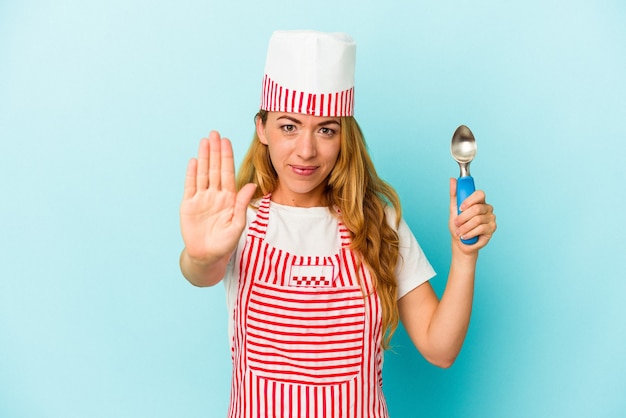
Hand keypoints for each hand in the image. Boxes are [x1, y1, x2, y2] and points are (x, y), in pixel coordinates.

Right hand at [180, 131, 256, 264]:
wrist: (207, 256)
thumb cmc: (225, 243)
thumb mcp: (237, 224)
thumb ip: (242, 204)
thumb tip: (251, 185)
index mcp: (229, 198)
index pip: (228, 173)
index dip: (227, 157)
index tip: (227, 141)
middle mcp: (215, 194)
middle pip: (215, 168)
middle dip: (215, 151)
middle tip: (215, 133)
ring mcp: (201, 198)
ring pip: (203, 173)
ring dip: (203, 157)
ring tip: (204, 141)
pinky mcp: (188, 205)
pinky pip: (190, 186)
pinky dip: (191, 173)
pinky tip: (193, 161)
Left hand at [448, 178, 495, 252]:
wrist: (460, 241)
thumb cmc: (458, 225)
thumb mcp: (454, 209)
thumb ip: (454, 194)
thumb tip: (452, 179)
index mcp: (479, 201)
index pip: (479, 194)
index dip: (469, 200)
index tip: (460, 208)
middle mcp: (487, 208)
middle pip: (477, 208)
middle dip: (463, 217)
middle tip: (456, 223)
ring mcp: (491, 218)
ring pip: (477, 219)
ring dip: (465, 227)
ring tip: (459, 232)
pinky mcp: (492, 228)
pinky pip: (481, 228)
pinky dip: (470, 233)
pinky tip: (465, 236)